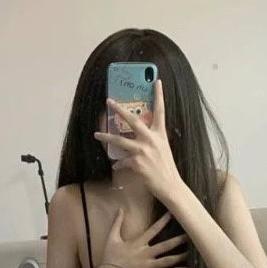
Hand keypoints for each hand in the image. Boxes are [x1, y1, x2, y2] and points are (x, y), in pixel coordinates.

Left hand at [94, 79, 182, 202]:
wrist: (170, 185)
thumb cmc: (166, 168)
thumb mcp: (163, 148)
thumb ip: (151, 140)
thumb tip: (139, 137)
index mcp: (160, 134)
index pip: (160, 111)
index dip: (159, 95)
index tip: (157, 81)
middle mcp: (151, 139)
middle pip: (132, 120)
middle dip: (119, 109)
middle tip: (109, 101)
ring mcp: (143, 151)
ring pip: (119, 141)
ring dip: (106, 137)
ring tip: (96, 135)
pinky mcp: (137, 163)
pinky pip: (122, 161)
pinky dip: (118, 163)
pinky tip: (116, 165)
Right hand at [100, 208, 187, 267]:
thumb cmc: (109, 257)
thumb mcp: (111, 238)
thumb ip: (117, 223)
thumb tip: (120, 208)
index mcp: (138, 244)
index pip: (154, 230)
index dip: (164, 221)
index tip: (173, 214)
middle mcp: (146, 254)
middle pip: (166, 246)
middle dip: (179, 240)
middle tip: (191, 235)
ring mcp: (148, 267)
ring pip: (167, 261)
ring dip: (179, 257)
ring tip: (190, 253)